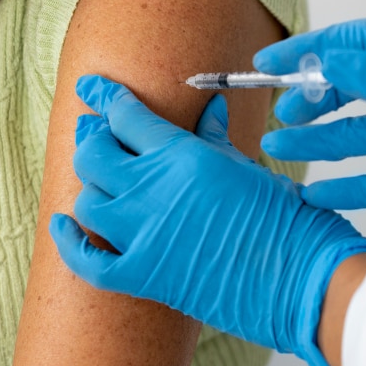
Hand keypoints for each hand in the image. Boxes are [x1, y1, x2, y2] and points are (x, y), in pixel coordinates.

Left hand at [50, 75, 365, 365]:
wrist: (301, 277)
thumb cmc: (284, 217)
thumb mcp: (246, 165)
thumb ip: (214, 137)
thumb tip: (208, 108)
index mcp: (182, 154)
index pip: (125, 115)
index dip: (104, 96)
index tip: (90, 87)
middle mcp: (154, 190)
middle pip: (94, 154)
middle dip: (92, 140)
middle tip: (96, 135)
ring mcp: (144, 234)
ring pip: (87, 202)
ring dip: (90, 189)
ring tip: (101, 182)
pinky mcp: (144, 275)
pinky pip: (88, 261)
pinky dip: (70, 243)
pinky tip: (64, 225)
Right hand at [253, 19, 365, 209]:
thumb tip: (333, 62)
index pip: (359, 41)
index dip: (310, 50)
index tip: (268, 62)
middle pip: (358, 86)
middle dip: (313, 98)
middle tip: (282, 113)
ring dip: (320, 142)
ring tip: (279, 146)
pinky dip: (354, 189)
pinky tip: (319, 193)